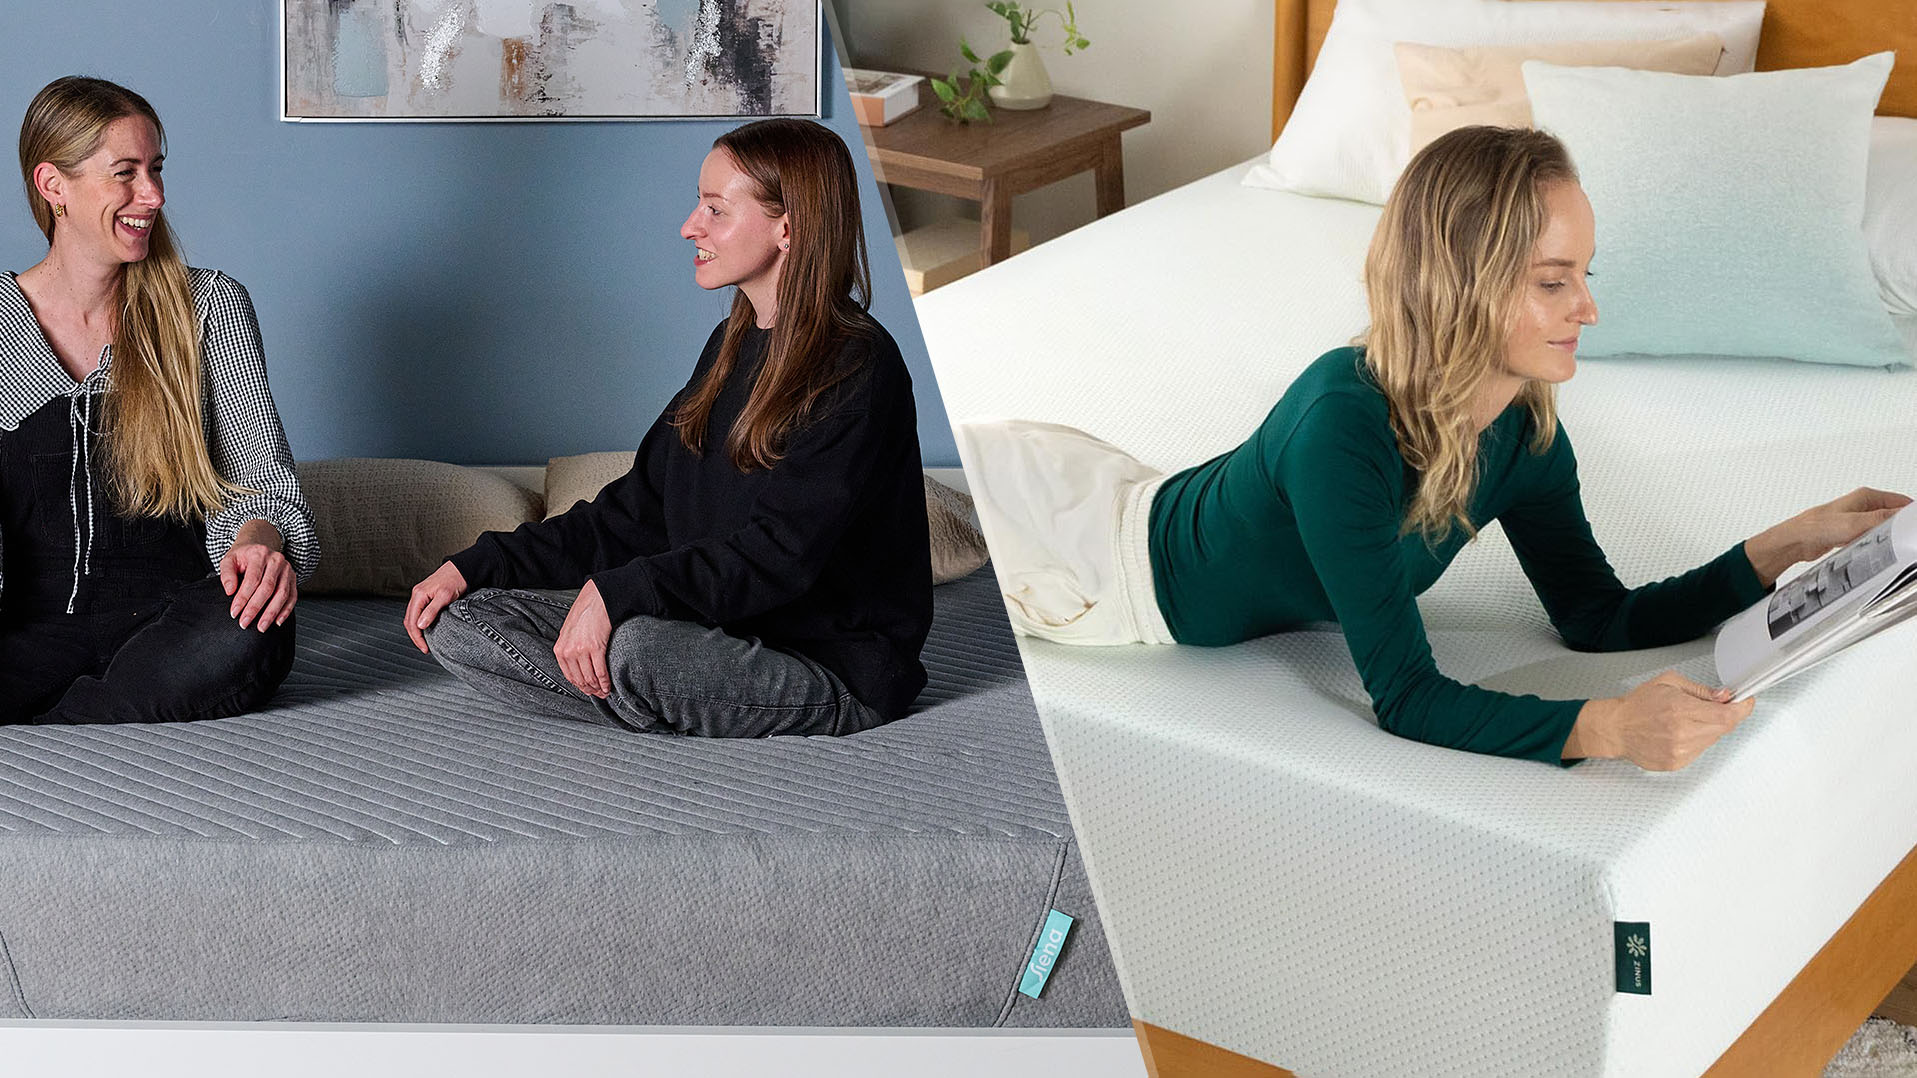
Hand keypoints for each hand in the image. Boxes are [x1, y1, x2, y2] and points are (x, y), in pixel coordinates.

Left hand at [219, 520, 296, 631]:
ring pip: (282, 594)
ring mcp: (287, 570)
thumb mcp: (229, 560)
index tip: (234, 612)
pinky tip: (277, 621)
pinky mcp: (293, 579)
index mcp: (259, 554)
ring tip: (261, 627)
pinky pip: (293, 597)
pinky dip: (286, 611)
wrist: (258, 548)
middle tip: (245, 622)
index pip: (252, 579)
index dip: (243, 598)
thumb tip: (229, 591)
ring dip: (271, 613)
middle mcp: (276, 560)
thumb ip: (226, 574)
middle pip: (268, 588)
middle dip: (255, 608)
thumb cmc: (243, 557)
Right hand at [405, 561, 467, 653]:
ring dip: (416, 631)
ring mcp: (419, 595)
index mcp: (419, 595)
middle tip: (424, 648)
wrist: (460, 568)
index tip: (425, 647)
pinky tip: (426, 629)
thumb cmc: (454, 580)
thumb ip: (432, 611)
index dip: (417, 637)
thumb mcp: (445, 597)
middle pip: (409, 621)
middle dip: (415, 636)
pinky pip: (417, 612)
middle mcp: (416, 595)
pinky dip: (419, 623)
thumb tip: (420, 625)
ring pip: (412, 617)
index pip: (412, 621)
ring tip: (424, 642)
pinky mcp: (424, 597)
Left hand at [555, 579, 613, 698]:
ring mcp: (581, 650)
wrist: (597, 599)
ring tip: (605, 692)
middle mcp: (568, 651)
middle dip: (590, 690)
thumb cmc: (585, 613)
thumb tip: (577, 665)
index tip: (589, 691)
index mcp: (560, 649)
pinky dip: (605, 681)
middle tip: (599, 695)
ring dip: (598, 688)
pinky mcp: (595, 647)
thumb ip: (569, 649)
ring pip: (590, 678)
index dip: (580, 687)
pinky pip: (600, 671)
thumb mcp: (569, 632)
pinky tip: (608, 685)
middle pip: (579, 679)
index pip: (569, 676)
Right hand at [1564, 671, 1754, 770]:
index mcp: (1681, 710)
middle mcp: (1682, 733)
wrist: (1615, 728)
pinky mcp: (1676, 763)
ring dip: (1708, 729)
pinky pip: (1699, 751)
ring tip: (1686, 720)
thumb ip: (1700, 690)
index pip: (1728, 716)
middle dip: (1724, 716)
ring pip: (1713, 740)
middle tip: (1712, 708)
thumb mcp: (1668, 683)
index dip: (1742, 709)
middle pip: (1724, 728)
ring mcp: (1680, 751)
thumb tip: (1724, 696)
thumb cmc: (1637, 705)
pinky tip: (1678, 733)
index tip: (1745, 703)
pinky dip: (1696, 741)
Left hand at [1745, 487, 1911, 586]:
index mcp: (1866, 496)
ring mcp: (1858, 519)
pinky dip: (1877, 542)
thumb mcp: (1856, 523)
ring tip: (1894, 546)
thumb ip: (1882, 519)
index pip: (1901, 502)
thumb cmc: (1817, 526)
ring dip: (1889, 536)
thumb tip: (1903, 515)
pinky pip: (1872, 536)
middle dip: (1901, 527)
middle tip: (1906, 540)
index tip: (1914, 528)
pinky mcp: (1852, 532)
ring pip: (1883, 527)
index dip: (1911, 514)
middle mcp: (1863, 506)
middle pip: (1894, 515)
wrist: (1796, 541)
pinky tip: (1878, 550)